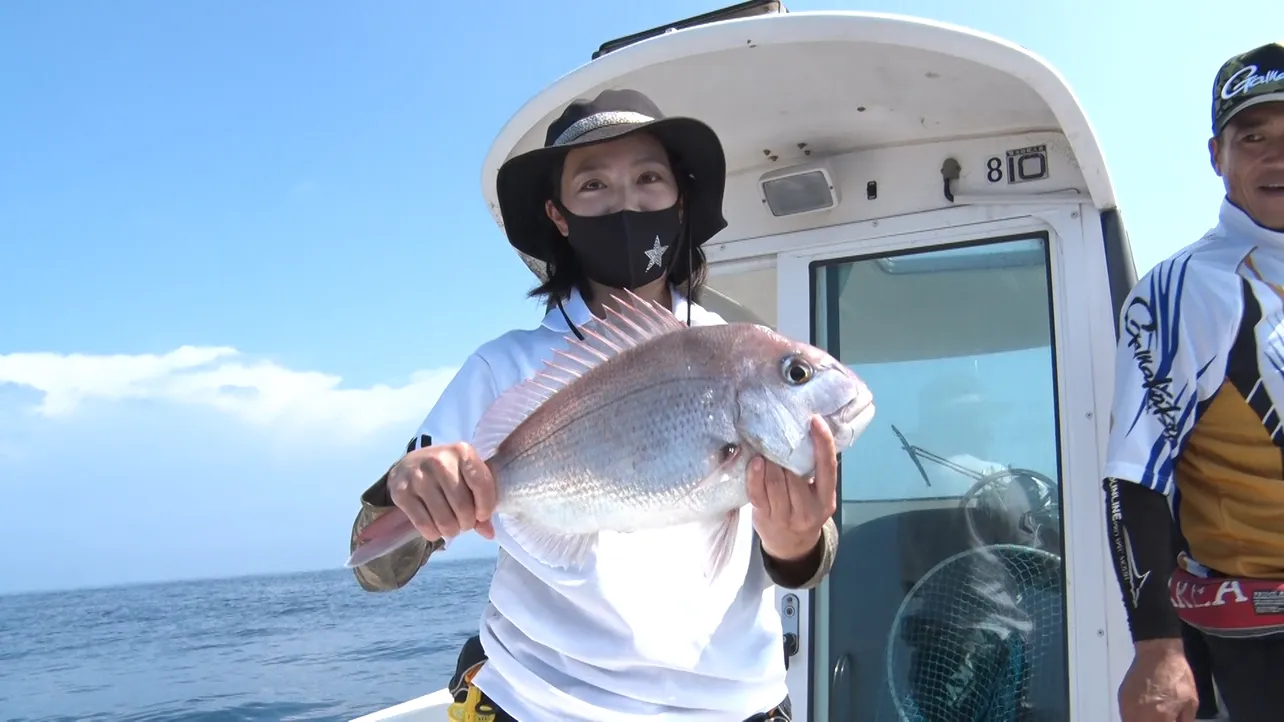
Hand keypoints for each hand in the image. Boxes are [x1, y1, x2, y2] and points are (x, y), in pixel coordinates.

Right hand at [388, 442, 496, 541]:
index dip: (486, 507)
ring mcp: (418, 476)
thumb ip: (481, 501)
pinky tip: (435, 529)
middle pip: (463, 507)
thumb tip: (489, 533)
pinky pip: (424, 525)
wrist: (410, 465)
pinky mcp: (402, 492)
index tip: (482, 515)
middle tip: (463, 523)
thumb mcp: (467, 477)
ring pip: (444, 520)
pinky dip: (433, 534)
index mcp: (462, 452)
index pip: (482, 485)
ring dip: (451, 531)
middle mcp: (440, 461)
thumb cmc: (447, 473)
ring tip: (450, 526)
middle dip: (467, 523)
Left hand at [748, 416, 837, 560]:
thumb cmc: (806, 510)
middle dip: (785, 451)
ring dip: (769, 461)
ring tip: (764, 444)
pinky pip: (757, 494)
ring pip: (776, 483)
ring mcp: (786, 516)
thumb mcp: (819, 495)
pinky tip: (755, 461)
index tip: (815, 420)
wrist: (792, 547)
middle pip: (795, 475)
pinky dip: (754, 475)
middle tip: (777, 431)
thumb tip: (804, 433)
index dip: (823, 443)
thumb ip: (815, 471)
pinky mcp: (765, 517)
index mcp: (825, 498)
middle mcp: (808, 509)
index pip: (827, 468)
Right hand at [1118, 639, 1198, 721]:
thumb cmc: (1175, 674)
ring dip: (1141, 720)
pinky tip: (1144, 710)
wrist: (1158, 654)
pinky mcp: (1122, 698)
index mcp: (1160, 718)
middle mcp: (1140, 715)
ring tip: (1152, 715)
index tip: (1168, 720)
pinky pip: (1126, 715)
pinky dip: (1134, 716)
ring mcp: (1128, 707)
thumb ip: (1184, 721)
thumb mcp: (1191, 703)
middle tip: (1160, 718)